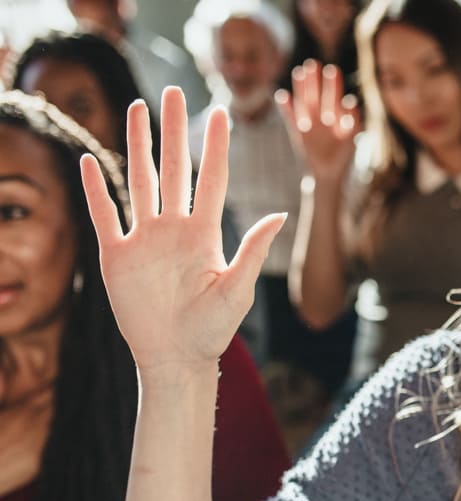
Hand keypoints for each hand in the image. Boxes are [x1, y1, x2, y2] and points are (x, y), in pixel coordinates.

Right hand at [80, 88, 285, 372]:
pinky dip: (96, 190)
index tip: (221, 111)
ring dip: (137, 145)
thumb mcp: (238, 288)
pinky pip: (105, 215)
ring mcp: (144, 239)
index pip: (212, 178)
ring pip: (139, 181)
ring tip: (136, 109)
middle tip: (171, 91)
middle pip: (174, 168)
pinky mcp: (116, 256)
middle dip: (173, 130)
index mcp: (205, 233)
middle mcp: (174, 228)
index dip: (216, 145)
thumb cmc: (213, 329)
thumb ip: (253, 249)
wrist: (177, 358)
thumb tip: (281, 214)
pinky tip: (90, 161)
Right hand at [278, 60, 359, 183]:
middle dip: (315, 80)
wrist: (329, 173)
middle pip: (316, 94)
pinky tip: (283, 95)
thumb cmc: (343, 156)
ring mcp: (308, 122)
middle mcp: (320, 116)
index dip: (332, 84)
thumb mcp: (351, 138)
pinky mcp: (297, 132)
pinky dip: (286, 108)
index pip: (333, 96)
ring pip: (303, 102)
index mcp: (334, 116)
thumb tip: (351, 102)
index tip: (332, 69)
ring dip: (301, 88)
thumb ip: (352, 121)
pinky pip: (290, 117)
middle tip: (312, 63)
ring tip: (299, 72)